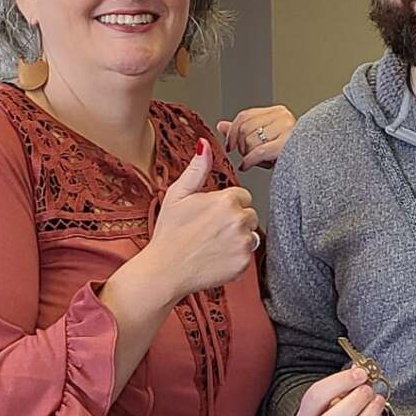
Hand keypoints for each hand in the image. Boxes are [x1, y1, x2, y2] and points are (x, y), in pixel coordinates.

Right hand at [132, 140, 256, 300]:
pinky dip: (236, 256)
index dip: (224, 205)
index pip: (241, 196)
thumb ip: (196, 169)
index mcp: (226, 200)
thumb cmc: (169, 233)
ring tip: (212, 243)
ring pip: (251, 234)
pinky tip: (216, 257)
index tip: (208, 215)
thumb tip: (204, 145)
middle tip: (209, 231)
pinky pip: (249, 254)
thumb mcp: (177, 195)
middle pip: (249, 214)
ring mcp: (244, 242)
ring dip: (237, 238)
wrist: (164, 270)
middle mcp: (239, 219)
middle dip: (234, 220)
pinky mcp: (245, 262)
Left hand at [216, 104, 294, 170]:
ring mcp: (288, 129)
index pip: (245, 115)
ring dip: (248, 154)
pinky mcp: (288, 144)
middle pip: (245, 128)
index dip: (232, 131)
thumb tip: (221, 125)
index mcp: (278, 112)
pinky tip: (246, 165)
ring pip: (250, 140)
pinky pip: (259, 151)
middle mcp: (283, 117)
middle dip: (240, 145)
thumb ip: (242, 130)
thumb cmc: (290, 155)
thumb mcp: (263, 140)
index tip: (229, 145)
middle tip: (246, 155)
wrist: (314, 165)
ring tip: (257, 160)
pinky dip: (249, 160)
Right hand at [293, 367, 388, 415]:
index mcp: (307, 414)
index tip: (360, 374)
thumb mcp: (337, 396)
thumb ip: (348, 383)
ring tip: (378, 403)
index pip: (316, 397)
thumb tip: (362, 370)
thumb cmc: (338, 412)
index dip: (340, 382)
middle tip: (369, 391)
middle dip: (354, 404)